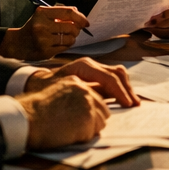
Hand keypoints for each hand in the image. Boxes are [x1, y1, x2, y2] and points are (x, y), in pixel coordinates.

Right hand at [0, 4, 89, 59]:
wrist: (17, 44)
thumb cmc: (33, 28)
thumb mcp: (42, 16)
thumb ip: (59, 13)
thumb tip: (78, 13)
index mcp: (42, 13)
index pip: (68, 12)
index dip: (81, 17)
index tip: (85, 22)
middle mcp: (41, 25)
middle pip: (71, 26)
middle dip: (76, 30)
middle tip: (74, 31)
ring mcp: (43, 40)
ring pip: (70, 38)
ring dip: (72, 38)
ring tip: (65, 37)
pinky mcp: (45, 52)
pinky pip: (65, 48)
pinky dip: (66, 46)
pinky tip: (59, 44)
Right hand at [16, 76, 109, 148]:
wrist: (26, 118)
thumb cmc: (35, 112)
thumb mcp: (56, 95)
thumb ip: (72, 98)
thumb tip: (85, 110)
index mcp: (76, 82)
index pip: (96, 98)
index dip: (91, 112)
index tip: (86, 119)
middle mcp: (85, 90)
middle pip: (103, 111)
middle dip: (93, 121)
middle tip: (75, 128)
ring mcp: (87, 103)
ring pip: (100, 123)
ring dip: (87, 130)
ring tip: (68, 130)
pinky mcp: (87, 118)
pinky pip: (92, 134)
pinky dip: (82, 138)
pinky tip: (66, 134)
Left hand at [24, 58, 139, 105]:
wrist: (34, 83)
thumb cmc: (45, 89)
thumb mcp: (62, 92)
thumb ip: (82, 95)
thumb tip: (99, 104)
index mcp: (84, 66)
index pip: (109, 77)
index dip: (120, 92)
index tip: (127, 104)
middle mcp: (91, 64)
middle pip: (117, 73)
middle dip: (127, 89)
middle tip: (135, 105)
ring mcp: (93, 68)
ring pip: (117, 74)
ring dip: (126, 87)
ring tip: (132, 102)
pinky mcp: (94, 74)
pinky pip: (112, 77)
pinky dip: (120, 87)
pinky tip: (123, 99)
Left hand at [145, 0, 168, 38]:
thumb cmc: (168, 0)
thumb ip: (161, 2)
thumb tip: (149, 9)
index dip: (164, 15)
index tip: (152, 18)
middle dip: (158, 24)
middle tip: (147, 24)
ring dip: (158, 30)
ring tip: (148, 28)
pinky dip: (161, 35)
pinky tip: (153, 31)